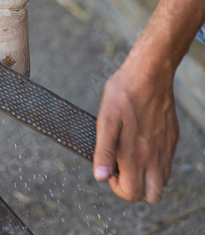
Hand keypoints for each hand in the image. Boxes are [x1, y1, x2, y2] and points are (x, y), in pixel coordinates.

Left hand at [93, 54, 178, 202]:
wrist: (149, 74)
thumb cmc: (123, 95)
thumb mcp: (105, 121)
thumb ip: (103, 151)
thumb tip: (99, 176)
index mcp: (134, 154)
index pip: (131, 193)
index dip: (117, 187)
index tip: (109, 169)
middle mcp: (153, 156)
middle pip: (150, 195)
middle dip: (134, 189)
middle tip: (120, 168)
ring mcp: (165, 149)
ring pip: (161, 182)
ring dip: (145, 178)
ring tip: (130, 158)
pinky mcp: (171, 139)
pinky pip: (166, 164)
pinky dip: (155, 164)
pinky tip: (141, 145)